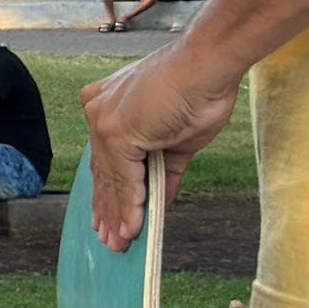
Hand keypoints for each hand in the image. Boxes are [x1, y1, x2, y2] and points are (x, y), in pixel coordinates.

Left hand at [81, 53, 237, 248]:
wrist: (209, 65)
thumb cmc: (199, 91)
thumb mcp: (177, 141)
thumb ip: (162, 170)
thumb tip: (158, 199)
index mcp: (107, 107)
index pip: (106, 160)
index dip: (110, 192)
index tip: (108, 217)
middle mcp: (99, 112)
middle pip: (104, 172)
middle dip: (108, 210)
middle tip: (109, 239)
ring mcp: (105, 121)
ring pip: (112, 180)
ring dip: (118, 215)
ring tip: (120, 242)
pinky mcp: (117, 132)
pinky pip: (125, 179)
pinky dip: (131, 206)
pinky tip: (132, 227)